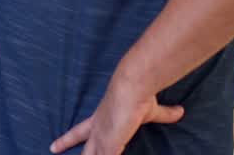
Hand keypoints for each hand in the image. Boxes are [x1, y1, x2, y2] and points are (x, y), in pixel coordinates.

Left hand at [50, 76, 183, 154]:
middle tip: (53, 153)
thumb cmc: (139, 95)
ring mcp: (101, 139)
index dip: (67, 140)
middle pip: (82, 151)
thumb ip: (164, 114)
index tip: (53, 146)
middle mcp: (97, 131)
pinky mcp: (108, 145)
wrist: (132, 86)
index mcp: (100, 120)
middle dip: (68, 151)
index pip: (79, 133)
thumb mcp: (151, 109)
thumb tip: (180, 111)